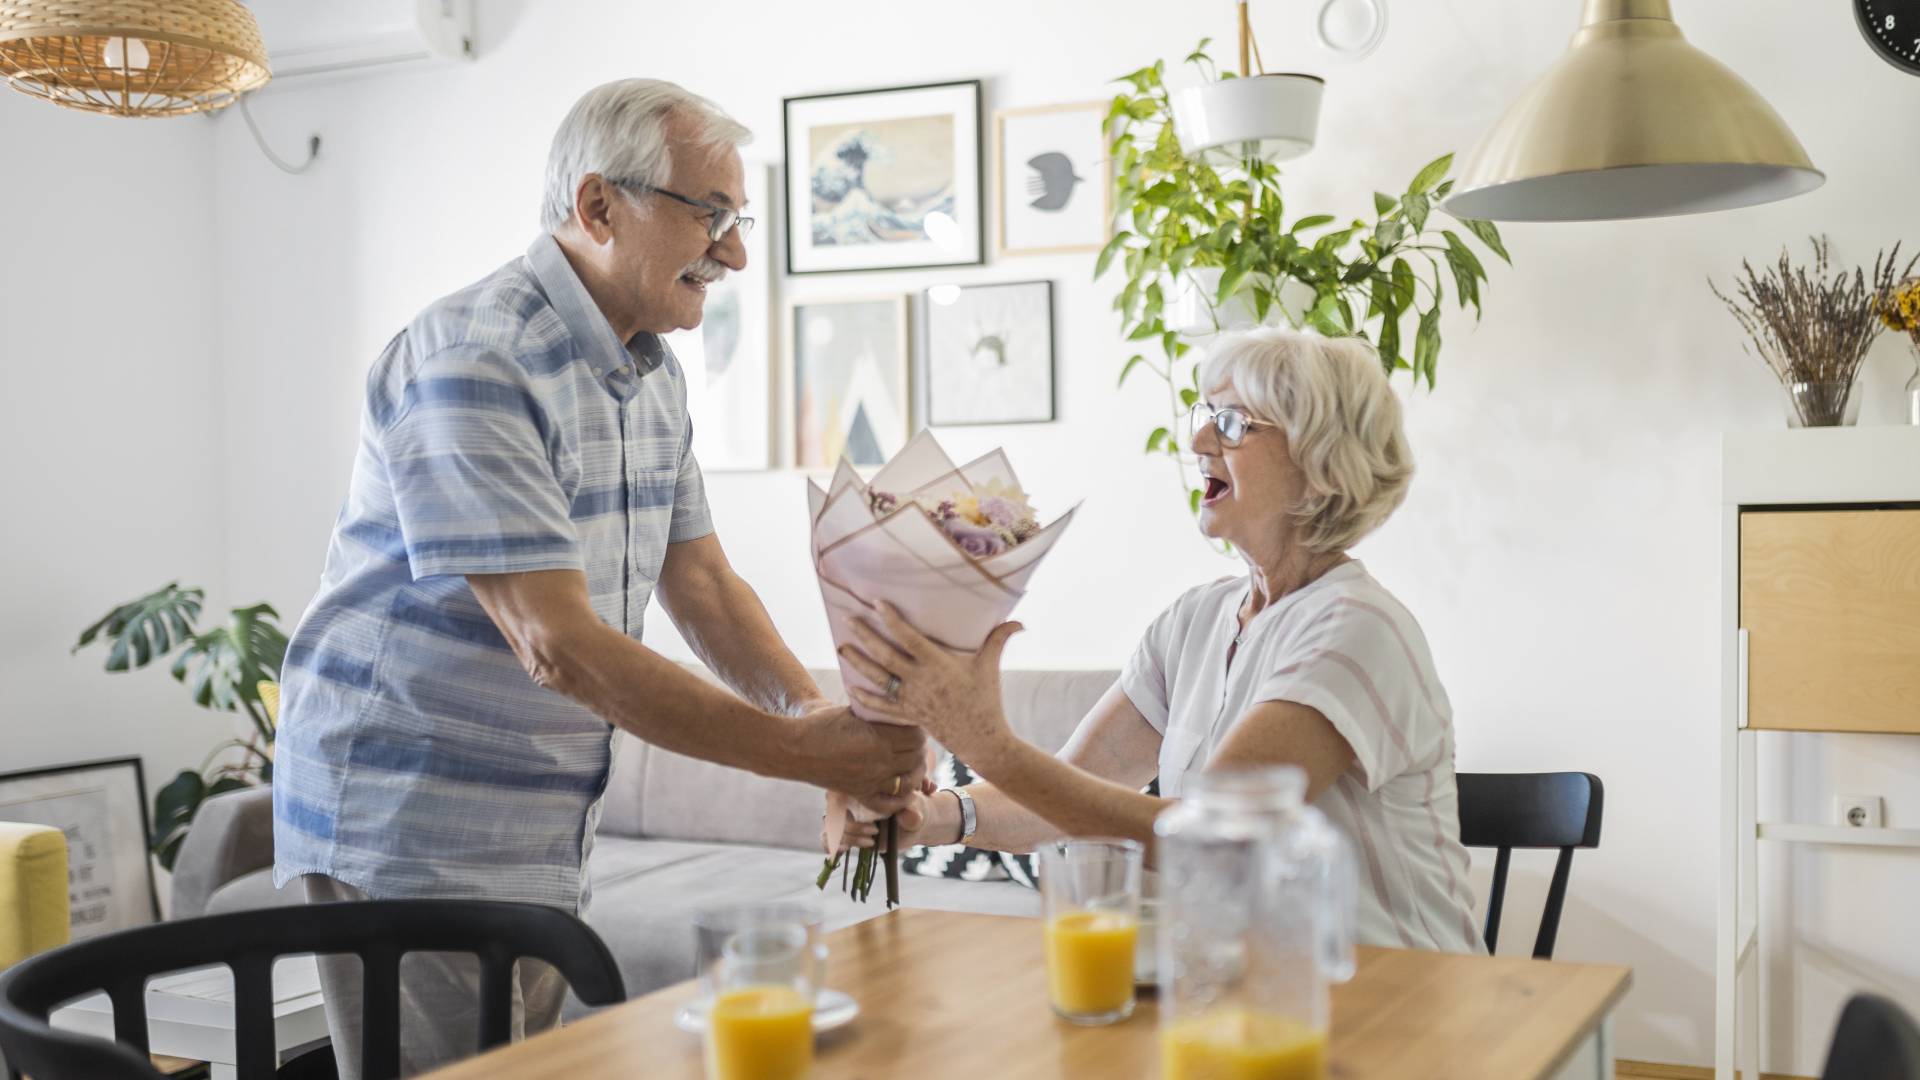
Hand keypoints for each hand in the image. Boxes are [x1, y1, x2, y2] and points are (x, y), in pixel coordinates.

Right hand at [789, 703, 926, 803]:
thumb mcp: (852, 712)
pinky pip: (889, 804)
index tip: (915, 724)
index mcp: (879, 740)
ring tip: (911, 762)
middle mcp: (879, 763)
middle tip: (915, 740)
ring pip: (908, 782)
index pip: (916, 736)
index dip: (919, 729)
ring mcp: (871, 781)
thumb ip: (876, 713)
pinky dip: (899, 799)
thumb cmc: (819, 725)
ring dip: (914, 772)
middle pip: (916, 758)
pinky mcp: (860, 793)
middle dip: (919, 748)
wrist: (794, 750)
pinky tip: (901, 788)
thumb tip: (896, 708)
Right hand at [824, 789, 931, 852]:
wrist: (911, 823)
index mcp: (862, 785)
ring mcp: (844, 815)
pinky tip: (844, 849)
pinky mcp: (844, 832)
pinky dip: (832, 845)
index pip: (841, 788)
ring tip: (872, 841)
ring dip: (849, 837)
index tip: (867, 815)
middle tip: (875, 831)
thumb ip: (912, 813)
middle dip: (852, 824)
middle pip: (834, 809)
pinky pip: (826, 838)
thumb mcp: (916, 810)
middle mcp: (849, 798)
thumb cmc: (911, 808)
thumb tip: (909, 816)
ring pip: (832, 826)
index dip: (846, 802)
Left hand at [839, 604, 1022, 770]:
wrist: (981, 740)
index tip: (876, 603)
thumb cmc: (987, 699)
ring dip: (857, 663)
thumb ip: (1000, 639)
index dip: (891, 620)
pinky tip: (850, 688)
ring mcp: (912, 700)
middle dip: (864, 635)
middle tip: (847, 618)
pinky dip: (865, 698)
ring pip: (877, 679)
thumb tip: (1021, 622)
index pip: (909, 638)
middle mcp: (920, 681)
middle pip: (885, 655)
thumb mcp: (991, 667)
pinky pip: (881, 706)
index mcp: (938, 665)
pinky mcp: (909, 716)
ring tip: (841, 647)